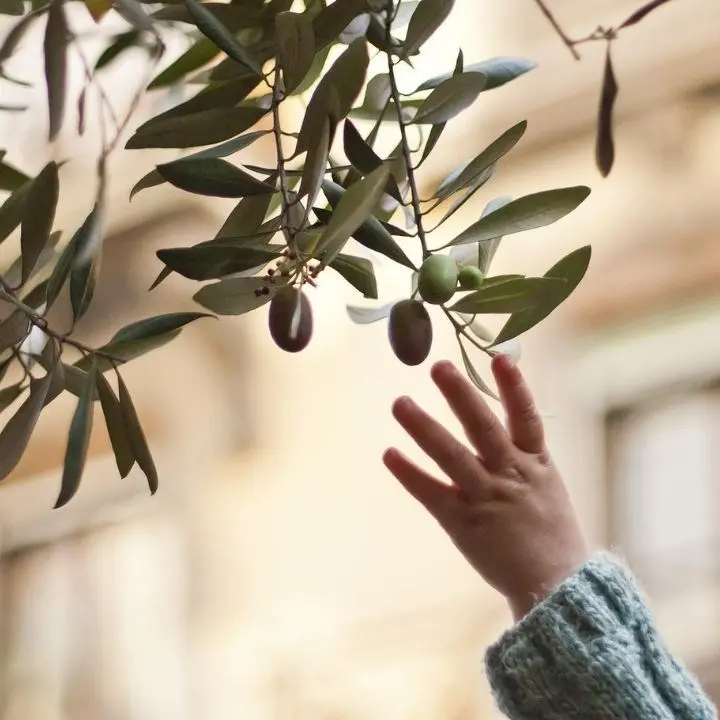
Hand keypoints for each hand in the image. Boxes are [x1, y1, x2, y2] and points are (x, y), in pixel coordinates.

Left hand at [383, 355, 588, 620]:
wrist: (556, 586)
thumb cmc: (551, 533)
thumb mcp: (548, 486)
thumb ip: (524, 454)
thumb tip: (506, 418)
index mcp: (537, 464)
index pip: (526, 417)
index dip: (514, 387)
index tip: (499, 357)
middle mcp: (512, 476)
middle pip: (483, 428)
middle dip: (461, 395)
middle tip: (437, 367)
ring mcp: (487, 498)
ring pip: (452, 455)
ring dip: (424, 427)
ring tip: (400, 402)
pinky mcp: (464, 523)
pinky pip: (432, 493)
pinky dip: (410, 473)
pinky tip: (389, 454)